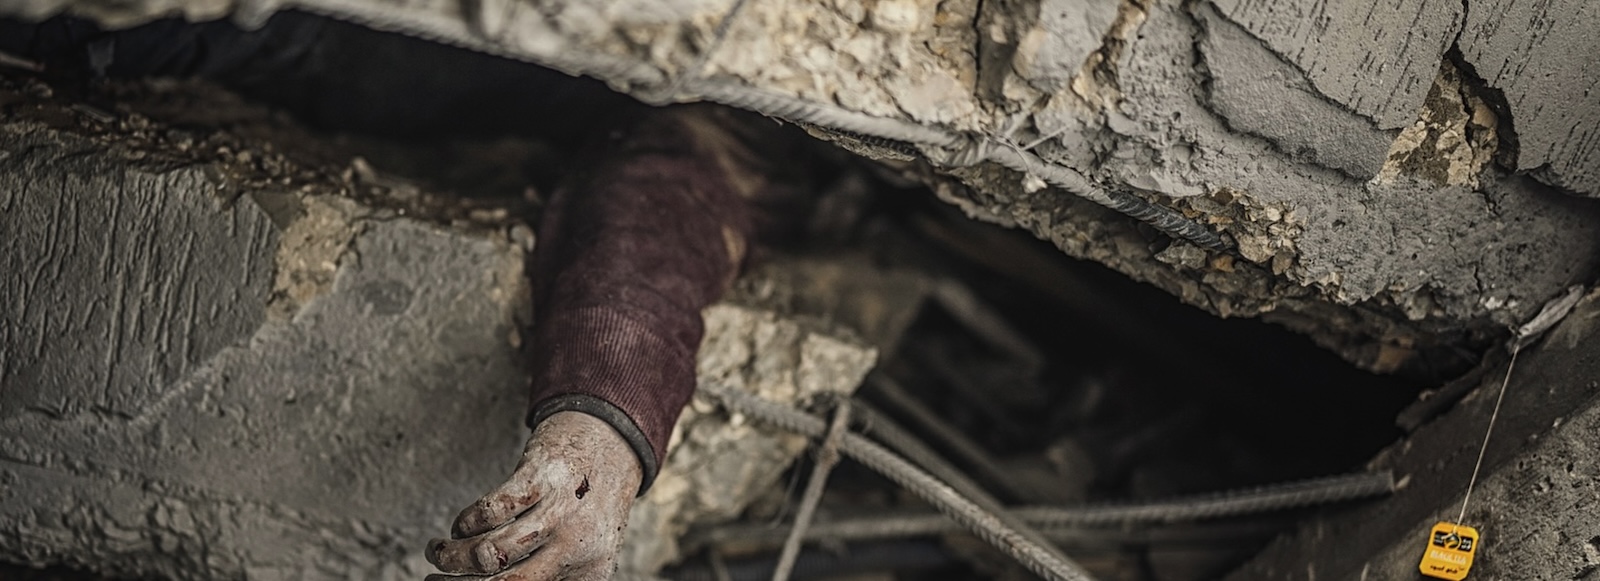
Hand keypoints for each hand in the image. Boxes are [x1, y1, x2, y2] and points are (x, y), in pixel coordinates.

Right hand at [426, 411, 642, 580]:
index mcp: (588, 576)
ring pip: (489, 552)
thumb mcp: (583, 553)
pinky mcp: (542, 476)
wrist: (612, 446)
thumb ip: (552, 576)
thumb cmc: (586, 510)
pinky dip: (465, 522)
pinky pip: (491, 510)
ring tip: (438, 552)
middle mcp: (576, 548)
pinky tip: (461, 527)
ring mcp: (560, 512)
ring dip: (451, 556)